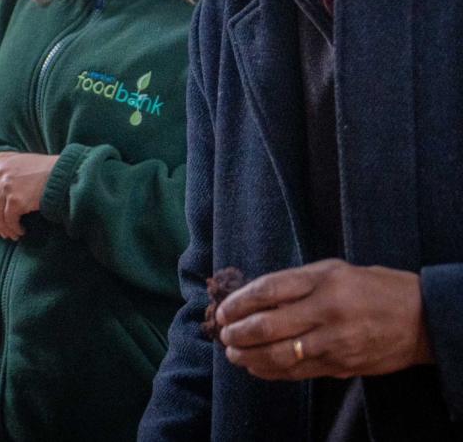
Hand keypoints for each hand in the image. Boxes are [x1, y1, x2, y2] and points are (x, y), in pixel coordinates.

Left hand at [0, 152, 57, 240]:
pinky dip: (14, 229)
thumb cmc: (43, 170)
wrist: (63, 174)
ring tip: (12, 234)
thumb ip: (1, 172)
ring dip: (4, 228)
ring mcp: (6, 185)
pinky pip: (9, 220)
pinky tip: (21, 231)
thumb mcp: (18, 162)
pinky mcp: (15, 199)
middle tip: (2, 228)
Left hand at [218, 259, 433, 380]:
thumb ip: (294, 283)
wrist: (419, 318)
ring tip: (233, 353)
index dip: (239, 302)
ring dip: (249, 356)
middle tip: (223, 334)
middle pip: (267, 325)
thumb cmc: (370, 288)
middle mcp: (326, 310)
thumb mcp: (332, 271)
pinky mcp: (341, 365)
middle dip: (237, 333)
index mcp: (322, 280)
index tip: (223, 310)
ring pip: (279, 354)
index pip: (267, 290)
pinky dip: (271, 371)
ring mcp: (334, 341)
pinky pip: (297, 371)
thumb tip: (252, 298)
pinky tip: (256, 367)